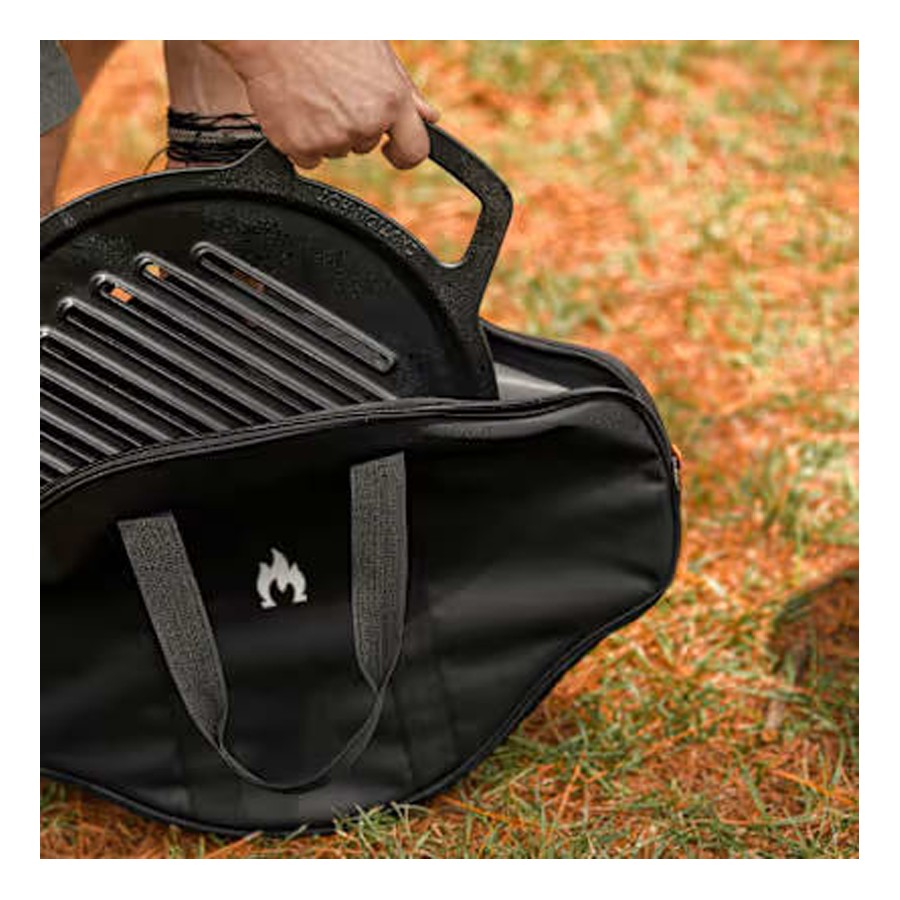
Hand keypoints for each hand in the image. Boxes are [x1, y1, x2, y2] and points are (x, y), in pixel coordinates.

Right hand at [208, 40, 438, 169]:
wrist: (270, 27)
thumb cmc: (323, 28)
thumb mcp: (377, 52)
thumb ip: (405, 91)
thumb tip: (429, 117)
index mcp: (391, 100)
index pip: (414, 151)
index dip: (403, 153)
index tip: (392, 149)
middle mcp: (365, 123)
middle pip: (365, 145)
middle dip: (353, 124)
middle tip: (332, 89)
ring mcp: (332, 138)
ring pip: (336, 150)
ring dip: (326, 130)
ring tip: (311, 91)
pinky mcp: (301, 147)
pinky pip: (308, 157)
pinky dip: (300, 139)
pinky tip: (295, 107)